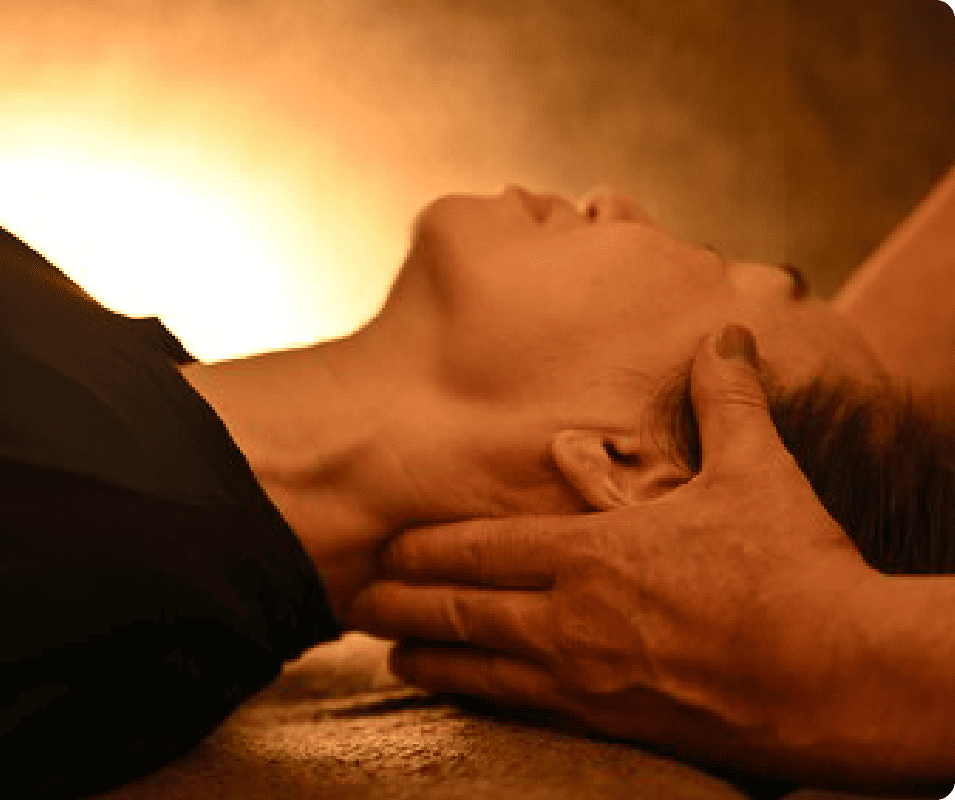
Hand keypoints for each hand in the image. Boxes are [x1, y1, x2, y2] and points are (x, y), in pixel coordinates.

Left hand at [347, 325, 877, 782]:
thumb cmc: (795, 572)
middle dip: (402, 601)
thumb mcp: (758, 472)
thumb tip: (727, 338)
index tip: (385, 544)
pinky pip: (526, 711)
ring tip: (389, 654)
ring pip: (480, 666)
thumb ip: (728, 402)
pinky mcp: (615, 724)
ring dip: (429, 656)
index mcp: (594, 551)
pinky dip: (482, 700)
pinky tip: (465, 699)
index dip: (426, 546)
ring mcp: (587, 677)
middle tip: (354, 599)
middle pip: (462, 608)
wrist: (841, 675)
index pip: (481, 546)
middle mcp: (573, 616)